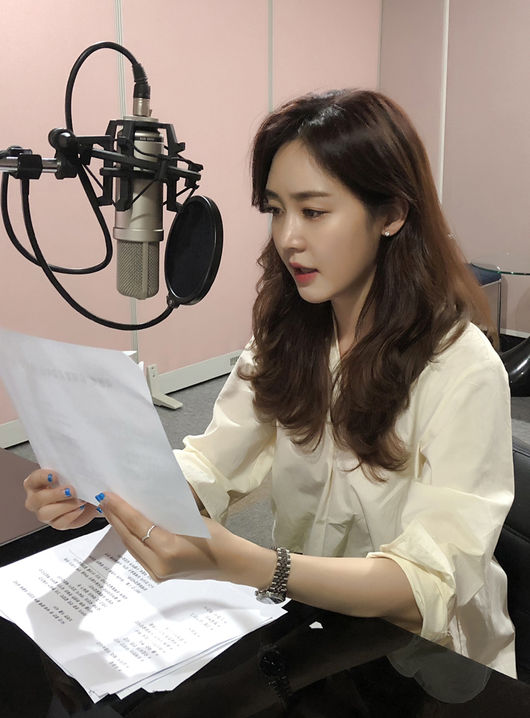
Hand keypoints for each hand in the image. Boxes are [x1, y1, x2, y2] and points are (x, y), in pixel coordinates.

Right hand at [24, 469, 99, 529]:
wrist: (90, 498)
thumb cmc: (78, 482)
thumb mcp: (75, 474)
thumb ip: (72, 471)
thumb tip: (78, 471)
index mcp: (37, 483)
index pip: (34, 479)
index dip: (42, 477)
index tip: (55, 475)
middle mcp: (36, 499)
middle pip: (37, 499)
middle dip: (54, 494)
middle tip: (70, 490)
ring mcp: (44, 513)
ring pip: (44, 513)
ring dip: (63, 506)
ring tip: (79, 500)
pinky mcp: (56, 523)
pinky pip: (58, 523)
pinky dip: (70, 515)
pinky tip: (80, 508)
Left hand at [97, 492, 275, 586]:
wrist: (230, 563)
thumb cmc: (216, 537)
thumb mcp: (191, 520)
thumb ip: (166, 515)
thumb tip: (142, 501)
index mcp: (168, 548)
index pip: (137, 525)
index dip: (121, 509)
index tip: (107, 494)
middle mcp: (158, 564)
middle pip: (129, 537)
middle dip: (114, 517)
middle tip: (103, 498)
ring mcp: (157, 573)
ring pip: (131, 547)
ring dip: (120, 528)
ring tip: (110, 509)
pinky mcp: (158, 575)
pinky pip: (139, 554)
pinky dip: (130, 538)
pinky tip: (124, 526)